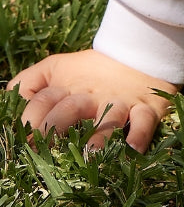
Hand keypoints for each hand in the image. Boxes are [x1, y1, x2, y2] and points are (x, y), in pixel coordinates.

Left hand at [9, 50, 180, 152]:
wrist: (141, 50)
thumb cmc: (92, 69)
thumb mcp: (57, 68)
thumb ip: (29, 83)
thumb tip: (7, 103)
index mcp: (69, 87)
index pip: (44, 98)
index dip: (29, 117)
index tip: (21, 139)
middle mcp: (93, 96)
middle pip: (71, 108)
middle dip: (55, 129)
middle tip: (45, 151)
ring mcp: (121, 102)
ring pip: (109, 118)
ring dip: (99, 137)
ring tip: (90, 155)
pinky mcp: (147, 108)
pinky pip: (145, 121)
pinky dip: (140, 134)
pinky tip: (133, 149)